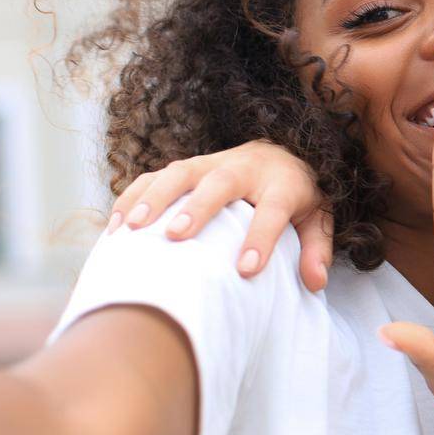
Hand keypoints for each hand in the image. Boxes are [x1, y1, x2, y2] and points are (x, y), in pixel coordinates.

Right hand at [107, 141, 332, 290]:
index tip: (246, 270)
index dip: (260, 238)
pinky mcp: (187, 166)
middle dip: (198, 207)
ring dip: (155, 197)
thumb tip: (315, 283)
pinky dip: (132, 196)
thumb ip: (316, 248)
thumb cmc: (297, 195)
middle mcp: (245, 167)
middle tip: (176, 235)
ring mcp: (211, 163)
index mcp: (282, 183)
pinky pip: (154, 176)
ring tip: (132, 228)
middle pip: (221, 182)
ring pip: (181, 173)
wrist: (281, 151)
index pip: (273, 209)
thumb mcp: (317, 218)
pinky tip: (116, 226)